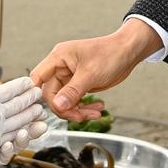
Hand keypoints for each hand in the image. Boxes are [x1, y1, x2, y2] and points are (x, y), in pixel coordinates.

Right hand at [31, 19, 158, 113]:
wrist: (129, 51)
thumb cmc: (110, 53)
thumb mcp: (90, 74)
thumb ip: (73, 91)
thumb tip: (58, 106)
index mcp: (58, 58)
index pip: (38, 79)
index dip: (38, 95)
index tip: (50, 108)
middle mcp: (61, 67)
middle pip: (52, 95)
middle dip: (66, 108)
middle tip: (81, 116)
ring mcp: (69, 76)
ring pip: (64, 101)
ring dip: (77, 110)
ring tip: (94, 113)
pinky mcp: (79, 84)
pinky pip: (74, 100)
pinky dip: (84, 107)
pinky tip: (98, 107)